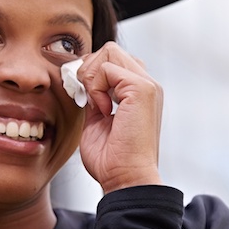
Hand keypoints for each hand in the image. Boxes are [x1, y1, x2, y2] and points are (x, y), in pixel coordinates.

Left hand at [75, 42, 162, 192]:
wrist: (125, 178)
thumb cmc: (111, 159)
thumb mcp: (97, 120)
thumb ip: (93, 98)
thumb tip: (81, 82)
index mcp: (138, 92)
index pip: (111, 59)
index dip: (91, 72)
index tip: (84, 98)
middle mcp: (146, 85)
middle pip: (110, 50)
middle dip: (88, 69)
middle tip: (85, 97)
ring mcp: (147, 85)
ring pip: (109, 51)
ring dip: (91, 75)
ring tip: (95, 104)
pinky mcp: (142, 89)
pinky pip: (107, 69)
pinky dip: (96, 87)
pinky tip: (102, 109)